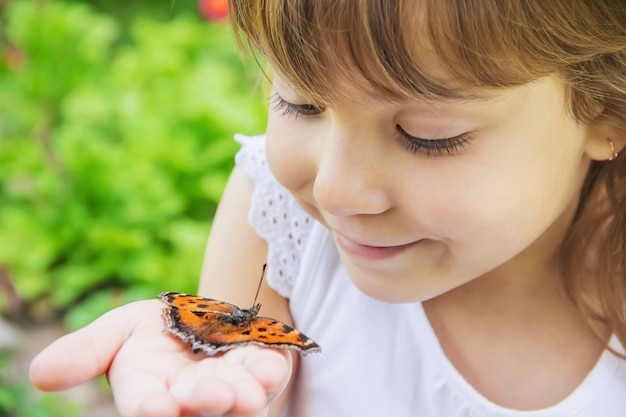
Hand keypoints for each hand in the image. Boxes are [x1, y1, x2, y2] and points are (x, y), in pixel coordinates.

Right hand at [29, 300, 291, 416]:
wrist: (203, 320)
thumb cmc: (157, 330)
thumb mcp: (119, 330)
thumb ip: (86, 351)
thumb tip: (39, 374)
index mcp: (150, 390)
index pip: (147, 405)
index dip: (151, 408)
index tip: (156, 407)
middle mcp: (190, 397)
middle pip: (197, 405)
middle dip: (205, 400)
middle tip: (215, 397)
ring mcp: (229, 387)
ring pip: (236, 399)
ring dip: (243, 394)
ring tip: (249, 392)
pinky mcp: (257, 372)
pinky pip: (266, 377)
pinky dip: (269, 372)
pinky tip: (272, 366)